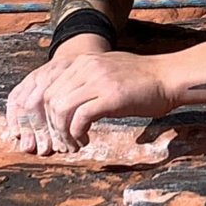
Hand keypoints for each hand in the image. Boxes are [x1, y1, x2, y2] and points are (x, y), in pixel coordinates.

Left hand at [3, 50, 174, 154]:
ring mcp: (98, 80)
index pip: (43, 84)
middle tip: (59, 142)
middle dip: (48, 125)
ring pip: (60, 109)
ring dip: (62, 132)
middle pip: (47, 99)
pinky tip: (85, 140)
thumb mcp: (105, 70)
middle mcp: (85, 66)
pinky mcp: (111, 96)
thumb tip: (64, 102)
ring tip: (72, 144)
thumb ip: (83, 80)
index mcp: (81, 61)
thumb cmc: (140, 81)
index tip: (44, 129)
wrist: (168, 78)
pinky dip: (76, 134)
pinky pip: (80, 118)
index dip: (38, 111)